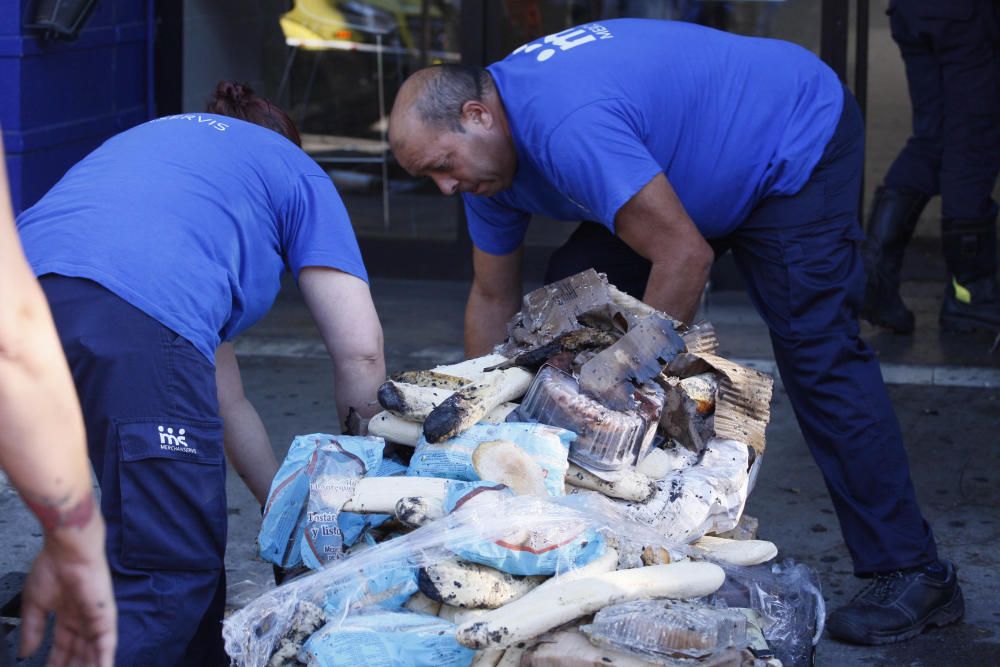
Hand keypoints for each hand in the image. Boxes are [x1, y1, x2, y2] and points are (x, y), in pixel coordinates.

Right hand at [19, 520, 115, 666]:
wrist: (67, 552)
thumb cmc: (52, 568)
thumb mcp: (35, 605)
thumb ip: (33, 630)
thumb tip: (26, 653)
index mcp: (67, 616)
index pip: (62, 647)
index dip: (55, 663)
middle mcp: (83, 620)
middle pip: (78, 653)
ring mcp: (95, 619)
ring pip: (92, 653)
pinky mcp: (106, 618)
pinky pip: (106, 645)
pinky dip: (103, 661)